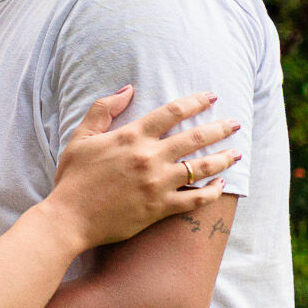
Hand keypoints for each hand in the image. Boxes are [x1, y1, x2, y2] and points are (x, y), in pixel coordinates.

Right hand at [46, 87, 236, 248]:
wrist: (69, 218)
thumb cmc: (73, 177)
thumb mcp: (81, 137)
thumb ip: (102, 109)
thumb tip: (128, 89)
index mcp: (131, 136)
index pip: (172, 112)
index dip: (195, 102)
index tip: (211, 97)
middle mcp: (149, 157)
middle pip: (194, 138)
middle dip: (219, 128)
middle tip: (235, 123)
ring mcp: (157, 184)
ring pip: (201, 168)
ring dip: (223, 158)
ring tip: (237, 153)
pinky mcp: (160, 208)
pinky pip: (195, 199)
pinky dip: (212, 192)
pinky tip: (221, 185)